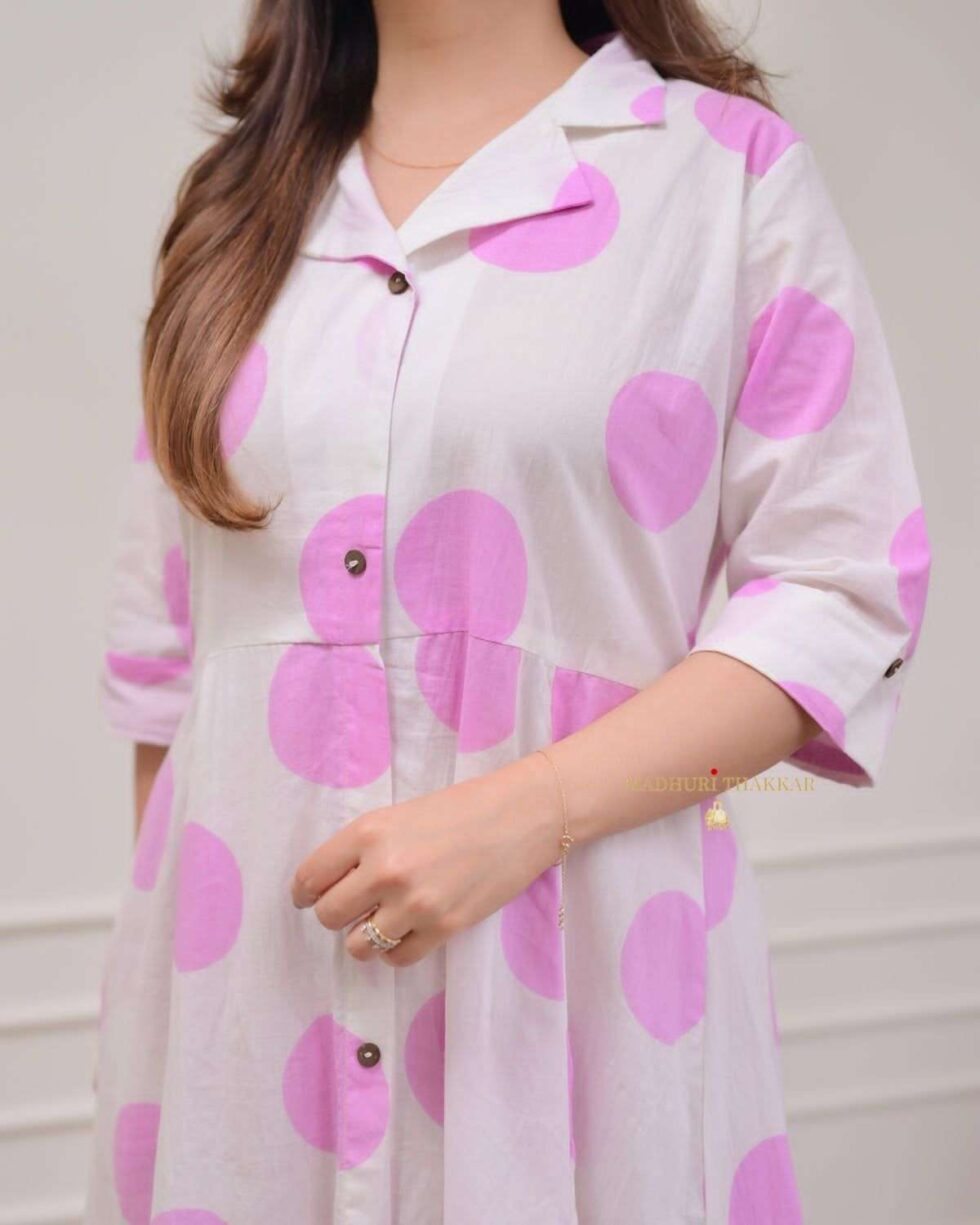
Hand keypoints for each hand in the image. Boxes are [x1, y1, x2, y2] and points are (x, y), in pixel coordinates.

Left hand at [290, 752, 562, 965]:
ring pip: (358, 946)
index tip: (310, 897)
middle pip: (329, 915)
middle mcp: (385, 869)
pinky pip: (397, 959)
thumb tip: (332, 886)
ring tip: (384, 920)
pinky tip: (410, 930)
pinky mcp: (444, 927)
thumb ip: (364, 847)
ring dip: (365, 937)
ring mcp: (415, 903)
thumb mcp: (400, 815)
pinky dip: (397, 950)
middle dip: (337, 914)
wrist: (522, 815)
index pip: (310, 877)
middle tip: (356, 906)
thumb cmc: (461, 808)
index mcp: (369, 833)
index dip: (305, 892)